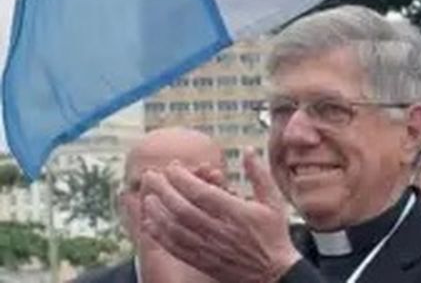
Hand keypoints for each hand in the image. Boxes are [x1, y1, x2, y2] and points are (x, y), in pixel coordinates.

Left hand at [142, 151, 301, 282]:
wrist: (273, 273)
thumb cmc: (274, 234)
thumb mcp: (273, 200)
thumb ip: (258, 175)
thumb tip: (248, 150)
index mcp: (236, 212)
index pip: (202, 193)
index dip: (183, 178)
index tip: (172, 166)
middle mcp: (219, 229)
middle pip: (182, 208)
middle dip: (163, 189)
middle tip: (151, 175)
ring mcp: (208, 247)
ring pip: (174, 228)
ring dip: (157, 211)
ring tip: (147, 197)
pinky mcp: (200, 260)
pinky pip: (174, 246)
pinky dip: (159, 234)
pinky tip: (149, 223)